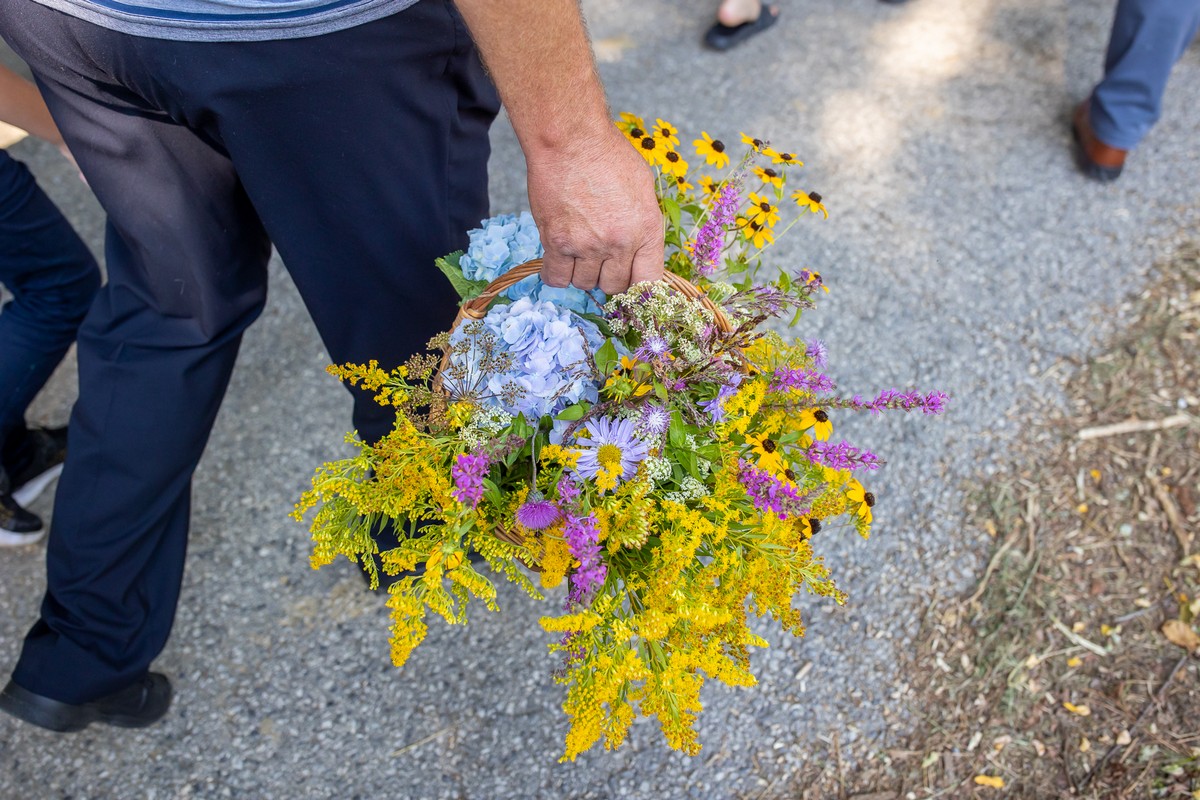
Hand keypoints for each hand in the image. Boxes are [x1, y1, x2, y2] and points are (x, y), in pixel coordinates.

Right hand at [526, 125, 663, 295]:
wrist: (571, 140)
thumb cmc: (607, 155)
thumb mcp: (643, 189)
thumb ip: (643, 225)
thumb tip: (639, 252)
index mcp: (647, 230)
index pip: (648, 283)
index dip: (638, 287)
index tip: (629, 282)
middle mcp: (619, 243)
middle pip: (614, 286)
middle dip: (608, 277)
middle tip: (601, 260)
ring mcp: (587, 246)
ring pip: (585, 284)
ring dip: (582, 273)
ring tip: (579, 251)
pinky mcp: (557, 243)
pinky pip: (556, 278)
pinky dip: (558, 274)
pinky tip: (560, 260)